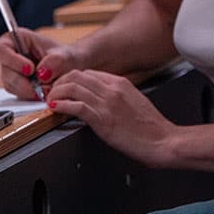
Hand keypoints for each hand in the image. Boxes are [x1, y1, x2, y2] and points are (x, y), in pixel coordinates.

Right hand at [0, 29, 83, 100]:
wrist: (68, 68)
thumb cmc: (63, 56)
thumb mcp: (63, 55)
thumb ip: (54, 61)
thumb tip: (42, 73)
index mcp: (15, 39)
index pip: (0, 49)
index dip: (11, 60)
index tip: (30, 69)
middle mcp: (9, 56)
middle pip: (5, 72)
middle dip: (23, 82)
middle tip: (41, 86)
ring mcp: (11, 72)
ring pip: (11, 85)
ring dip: (29, 90)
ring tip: (47, 88)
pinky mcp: (16, 86)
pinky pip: (18, 94)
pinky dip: (31, 95)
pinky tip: (43, 91)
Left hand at [47, 69, 177, 166]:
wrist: (163, 141)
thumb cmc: (151, 128)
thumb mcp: (134, 102)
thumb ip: (116, 96)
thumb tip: (99, 98)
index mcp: (120, 83)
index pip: (88, 73)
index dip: (71, 78)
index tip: (64, 86)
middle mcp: (112, 89)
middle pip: (76, 75)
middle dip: (60, 82)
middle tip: (53, 92)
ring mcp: (107, 103)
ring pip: (73, 87)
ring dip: (57, 93)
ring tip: (51, 100)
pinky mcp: (102, 119)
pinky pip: (76, 106)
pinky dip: (61, 105)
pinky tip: (55, 108)